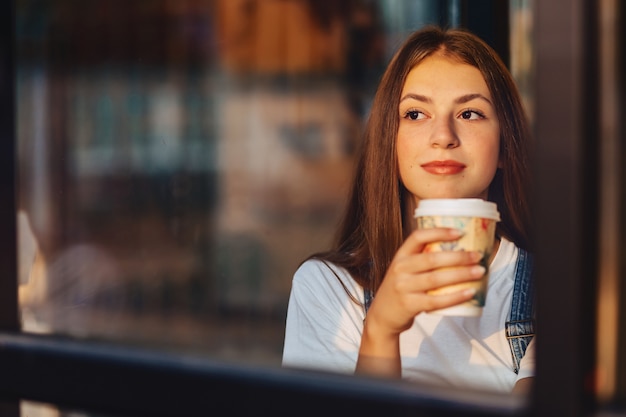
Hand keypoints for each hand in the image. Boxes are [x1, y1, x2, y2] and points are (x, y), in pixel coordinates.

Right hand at [356, 227, 484, 377]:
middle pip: (432, 258)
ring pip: (436, 279)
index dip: (438, 232)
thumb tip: (459, 250)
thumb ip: (422, 260)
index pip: (418, 237)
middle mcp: (400, 269)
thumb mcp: (404, 270)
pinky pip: (436, 301)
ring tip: (479, 272)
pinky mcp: (409, 305)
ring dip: (461, 274)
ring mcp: (403, 287)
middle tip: (477, 256)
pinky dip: (455, 296)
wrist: (382, 315)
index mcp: (400, 256)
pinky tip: (470, 292)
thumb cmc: (401, 289)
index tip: (459, 232)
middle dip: (458, 256)